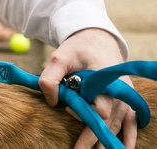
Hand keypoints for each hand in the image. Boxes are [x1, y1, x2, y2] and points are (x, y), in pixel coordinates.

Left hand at [39, 29, 136, 147]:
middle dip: (92, 138)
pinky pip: (131, 123)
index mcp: (103, 79)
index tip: (69, 110)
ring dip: (106, 141)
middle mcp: (118, 92)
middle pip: (107, 121)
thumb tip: (52, 101)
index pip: (98, 106)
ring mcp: (124, 98)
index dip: (83, 113)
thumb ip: (50, 77)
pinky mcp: (126, 101)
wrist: (97, 42)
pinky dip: (129, 137)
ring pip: (116, 125)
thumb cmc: (77, 50)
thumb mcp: (59, 57)